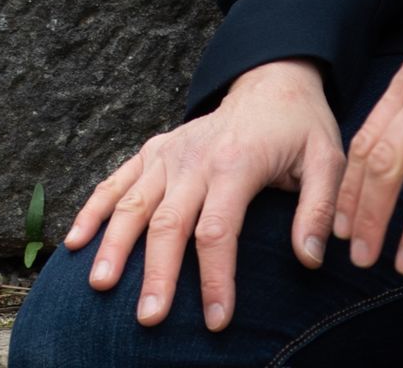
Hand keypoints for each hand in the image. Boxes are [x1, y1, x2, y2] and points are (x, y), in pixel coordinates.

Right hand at [63, 57, 342, 331]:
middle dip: (157, 272)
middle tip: (149, 319)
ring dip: (114, 244)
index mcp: (238, 162)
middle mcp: (196, 157)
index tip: (216, 321)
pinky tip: (75, 243)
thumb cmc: (300, 128)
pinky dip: (93, 209)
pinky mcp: (154, 150)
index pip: (220, 229)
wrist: (272, 81)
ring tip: (99, 286)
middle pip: (170, 222)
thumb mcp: (327, 157)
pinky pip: (116, 180)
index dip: (216, 278)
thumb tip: (310, 258)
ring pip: (134, 202)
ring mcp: (170, 152)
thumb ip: (320, 207)